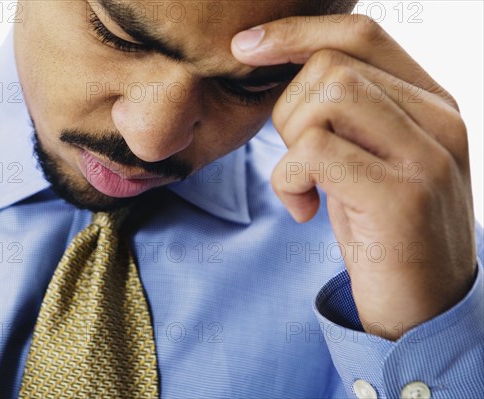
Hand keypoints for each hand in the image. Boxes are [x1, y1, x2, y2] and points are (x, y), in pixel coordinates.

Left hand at [232, 15, 476, 340]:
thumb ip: (348, 111)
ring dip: (290, 144)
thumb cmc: (382, 228)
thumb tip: (282, 63)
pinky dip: (288, 179)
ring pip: (324, 99)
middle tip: (299, 159)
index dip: (296, 31)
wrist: (423, 305)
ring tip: (304, 185)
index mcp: (432, 102)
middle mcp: (439, 119)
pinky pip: (314, 150)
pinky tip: (303, 209)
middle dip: (288, 110)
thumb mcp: (368, 156)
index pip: (361, 33)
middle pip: (331, 67)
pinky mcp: (401, 195)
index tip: (246, 46)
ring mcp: (426, 155)